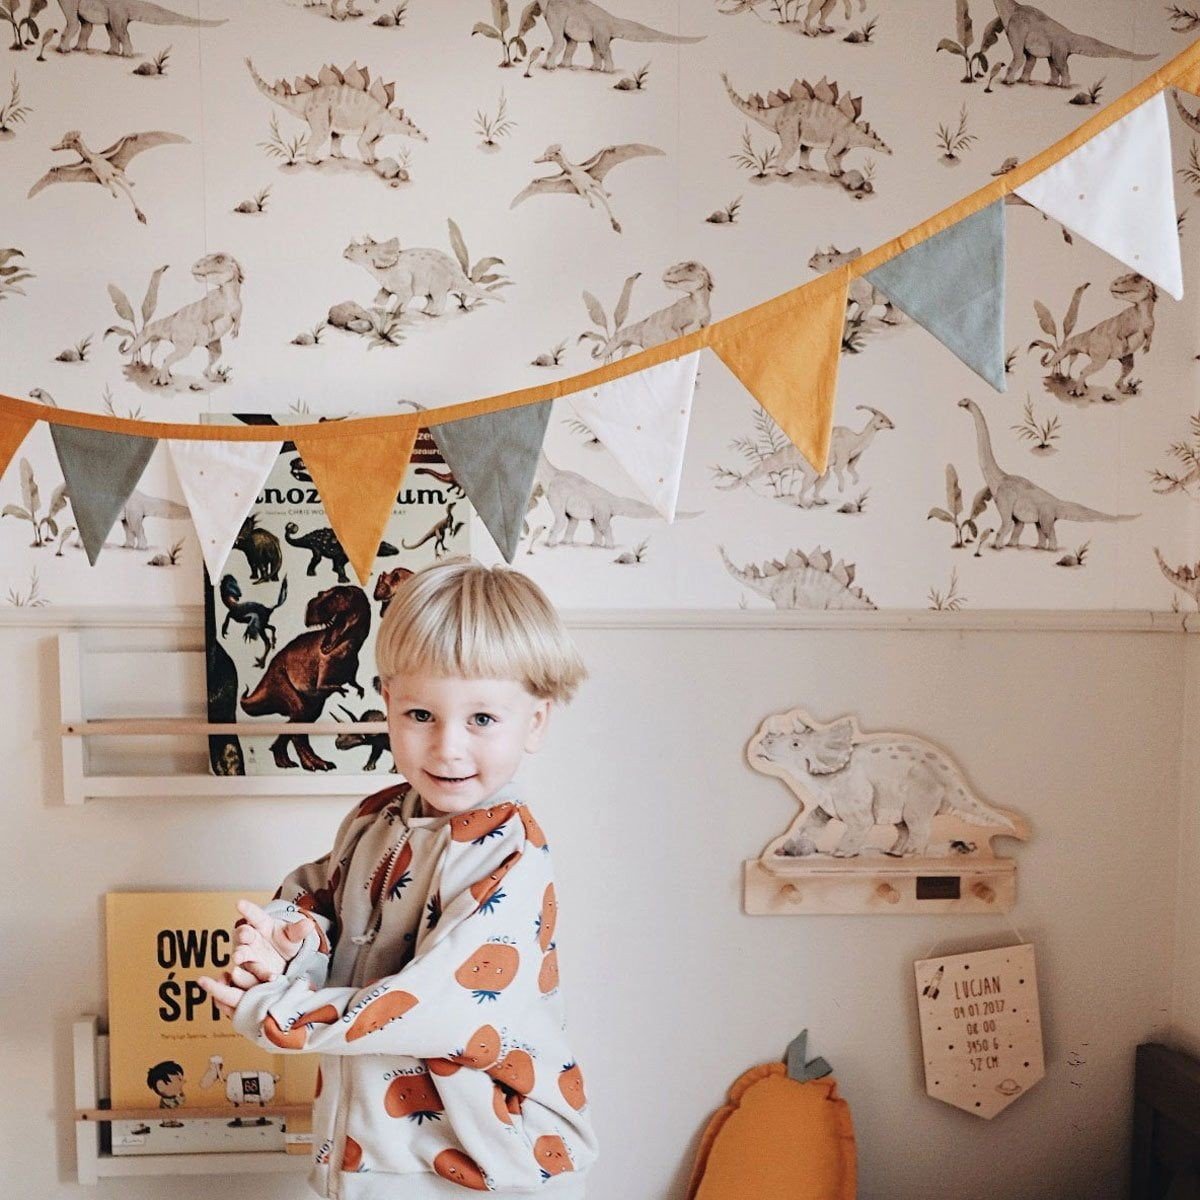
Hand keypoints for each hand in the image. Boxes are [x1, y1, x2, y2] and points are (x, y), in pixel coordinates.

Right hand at [196, 900, 315, 1019]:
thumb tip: (309, 924)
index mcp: (261, 924)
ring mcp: (247, 956)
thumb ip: (298, 931)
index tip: (239, 902)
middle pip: (243, 934)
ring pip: (241, 955)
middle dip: (243, 934)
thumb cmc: (285, 943)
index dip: (247, 909)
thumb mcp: (293, 936)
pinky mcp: (247, 974)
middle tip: (245, 934)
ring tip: (238, 958)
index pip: (255, 915)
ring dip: (239, 956)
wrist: (284, 964)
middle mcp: (250, 939)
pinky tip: (249, 979)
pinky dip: (244, 977)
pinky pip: (244, 975)